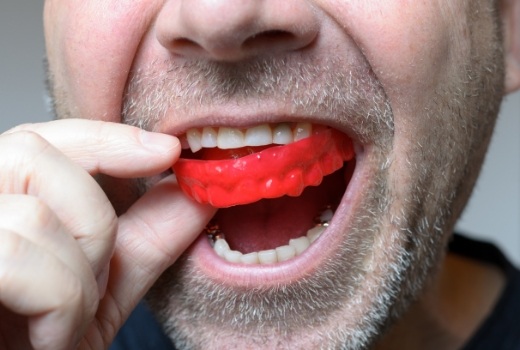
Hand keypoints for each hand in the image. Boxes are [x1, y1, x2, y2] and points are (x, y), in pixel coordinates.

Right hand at [0, 119, 214, 348]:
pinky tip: (48, 338)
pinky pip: (14, 258)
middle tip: (95, 282)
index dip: (106, 137)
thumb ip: (147, 236)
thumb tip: (195, 194)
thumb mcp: (102, 286)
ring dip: (77, 282)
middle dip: (92, 222)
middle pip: (33, 155)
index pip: (41, 138)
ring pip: (34, 216)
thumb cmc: (41, 342)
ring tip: (65, 324)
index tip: (167, 151)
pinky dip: (57, 305)